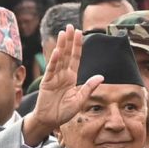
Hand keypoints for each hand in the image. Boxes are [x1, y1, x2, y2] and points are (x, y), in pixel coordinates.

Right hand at [24, 27, 95, 142]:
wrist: (50, 121)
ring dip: (62, 46)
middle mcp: (63, 74)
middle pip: (67, 54)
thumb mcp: (80, 100)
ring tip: (63, 33)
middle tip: (71, 26)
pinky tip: (58, 51)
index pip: (76, 58)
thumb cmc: (64, 112)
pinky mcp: (47, 83)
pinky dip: (54, 61)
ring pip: (59, 58)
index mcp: (72, 77)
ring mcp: (54, 77)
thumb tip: (101, 77)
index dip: (78, 46)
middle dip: (69, 40)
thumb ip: (89, 88)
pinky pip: (51, 70)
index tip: (80, 32)